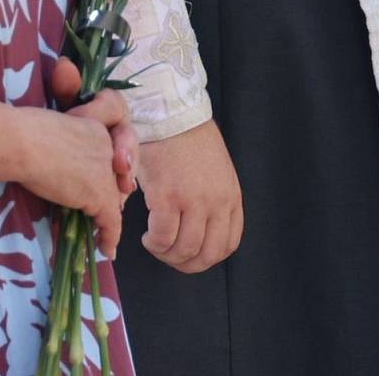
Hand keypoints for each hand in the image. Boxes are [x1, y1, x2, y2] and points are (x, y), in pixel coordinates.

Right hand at [28, 60, 136, 251]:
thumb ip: (64, 130)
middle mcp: (108, 145)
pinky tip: (107, 248)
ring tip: (104, 232)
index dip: (110, 168)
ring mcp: (105, 168)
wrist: (21, 142)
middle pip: (116, 174)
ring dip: (108, 215)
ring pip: (113, 197)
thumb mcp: (51, 123)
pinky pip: (111, 218)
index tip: (107, 180)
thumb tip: (57, 118)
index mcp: (97, 125)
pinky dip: (110, 235)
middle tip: (105, 209)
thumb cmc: (25, 128)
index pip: (111, 151)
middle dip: (112, 191)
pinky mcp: (98, 192)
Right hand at [136, 119, 242, 272]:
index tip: (188, 255)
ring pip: (184, 250)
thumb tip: (199, 233)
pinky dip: (154, 243)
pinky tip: (147, 233)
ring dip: (165, 254)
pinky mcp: (168, 198)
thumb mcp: (215, 173)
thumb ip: (213, 201)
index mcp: (231, 196)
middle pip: (207, 255)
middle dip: (185, 264)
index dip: (206, 258)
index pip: (228, 244)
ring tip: (155, 241)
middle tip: (168, 254)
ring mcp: (194, 201)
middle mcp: (217, 202)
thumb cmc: (188, 141)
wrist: (170, 115)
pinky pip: (163, 238)